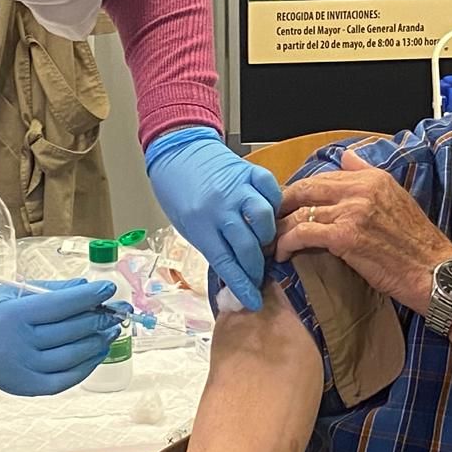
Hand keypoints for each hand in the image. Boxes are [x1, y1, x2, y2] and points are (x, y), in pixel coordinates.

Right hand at [0, 279, 119, 396]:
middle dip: (99, 318)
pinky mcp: (26, 388)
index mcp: (10, 316)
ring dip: (97, 342)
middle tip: (117, 309)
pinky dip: (85, 366)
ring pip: (73, 356)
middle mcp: (16, 346)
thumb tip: (87, 288)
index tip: (109, 288)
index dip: (90, 296)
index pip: (61, 305)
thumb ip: (50, 291)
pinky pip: (65, 379)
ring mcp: (22, 370)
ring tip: (111, 329)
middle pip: (71, 331)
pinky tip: (96, 351)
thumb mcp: (9, 293)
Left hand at [147, 127, 281, 311]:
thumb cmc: (178, 191)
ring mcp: (237, 187)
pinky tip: (270, 214)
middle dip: (256, 268)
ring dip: (267, 236)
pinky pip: (270, 190)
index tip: (252, 300)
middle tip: (258, 276)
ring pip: (263, 218)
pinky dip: (274, 204)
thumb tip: (234, 271)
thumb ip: (212, 244)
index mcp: (199, 223)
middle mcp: (220, 206)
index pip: (225, 262)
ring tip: (264, 242)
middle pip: (247, 246)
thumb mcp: (187, 225)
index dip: (242, 285)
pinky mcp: (249, 171)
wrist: (177, 151)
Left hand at [277, 149, 451, 313]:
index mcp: (372, 178)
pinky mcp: (346, 236)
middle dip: (281, 206)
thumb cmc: (416, 245)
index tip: (285, 207)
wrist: (435, 273)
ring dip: (279, 228)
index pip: (322, 177)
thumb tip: (347, 156)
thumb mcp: (396, 199)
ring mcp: (353, 211)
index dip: (299, 192)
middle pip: (305, 189)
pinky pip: (303, 233)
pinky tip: (282, 254)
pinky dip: (286, 243)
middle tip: (267, 222)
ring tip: (270, 242)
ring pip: (300, 212)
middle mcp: (361, 188)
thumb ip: (368, 175)